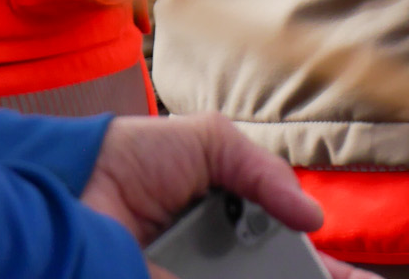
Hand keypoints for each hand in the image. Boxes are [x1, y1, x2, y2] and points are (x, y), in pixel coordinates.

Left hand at [81, 113, 372, 278]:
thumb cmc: (140, 155)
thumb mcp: (212, 144)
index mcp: (236, 226)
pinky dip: (244, 276)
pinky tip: (268, 275)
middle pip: (277, 276)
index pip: (293, 256)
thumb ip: (264, 174)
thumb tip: (312, 217)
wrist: (81, 177)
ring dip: (283, 277)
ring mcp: (195, 277)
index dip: (327, 271)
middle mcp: (221, 266)